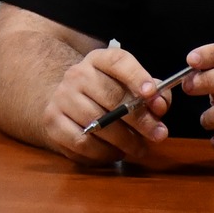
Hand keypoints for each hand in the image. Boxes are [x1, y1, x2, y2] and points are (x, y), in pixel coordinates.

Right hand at [39, 46, 172, 164]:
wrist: (64, 102)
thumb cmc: (106, 95)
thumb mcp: (128, 85)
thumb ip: (152, 94)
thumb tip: (160, 105)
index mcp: (99, 60)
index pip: (118, 61)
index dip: (137, 77)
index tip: (152, 94)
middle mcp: (77, 74)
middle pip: (112, 97)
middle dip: (140, 120)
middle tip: (159, 135)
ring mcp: (62, 97)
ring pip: (99, 124)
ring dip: (125, 141)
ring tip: (139, 148)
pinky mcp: (52, 122)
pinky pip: (83, 143)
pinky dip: (104, 153)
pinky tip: (116, 152)